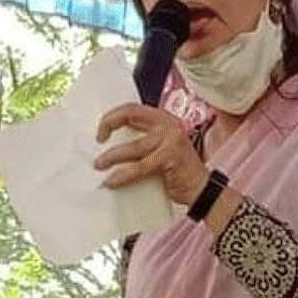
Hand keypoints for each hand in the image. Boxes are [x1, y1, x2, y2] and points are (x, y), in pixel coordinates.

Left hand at [93, 103, 207, 206]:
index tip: (101, 130)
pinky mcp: (171, 158)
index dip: (113, 116)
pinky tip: (112, 181)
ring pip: (133, 147)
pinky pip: (140, 167)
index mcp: (164, 119)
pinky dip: (123, 175)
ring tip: (99, 165)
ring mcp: (171, 140)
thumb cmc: (177, 171)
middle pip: (130, 115)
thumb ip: (142, 142)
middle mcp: (168, 125)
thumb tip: (110, 146)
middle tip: (97, 139)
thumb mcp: (160, 149)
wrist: (200, 189)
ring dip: (111, 156)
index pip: (133, 108)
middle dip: (109, 124)